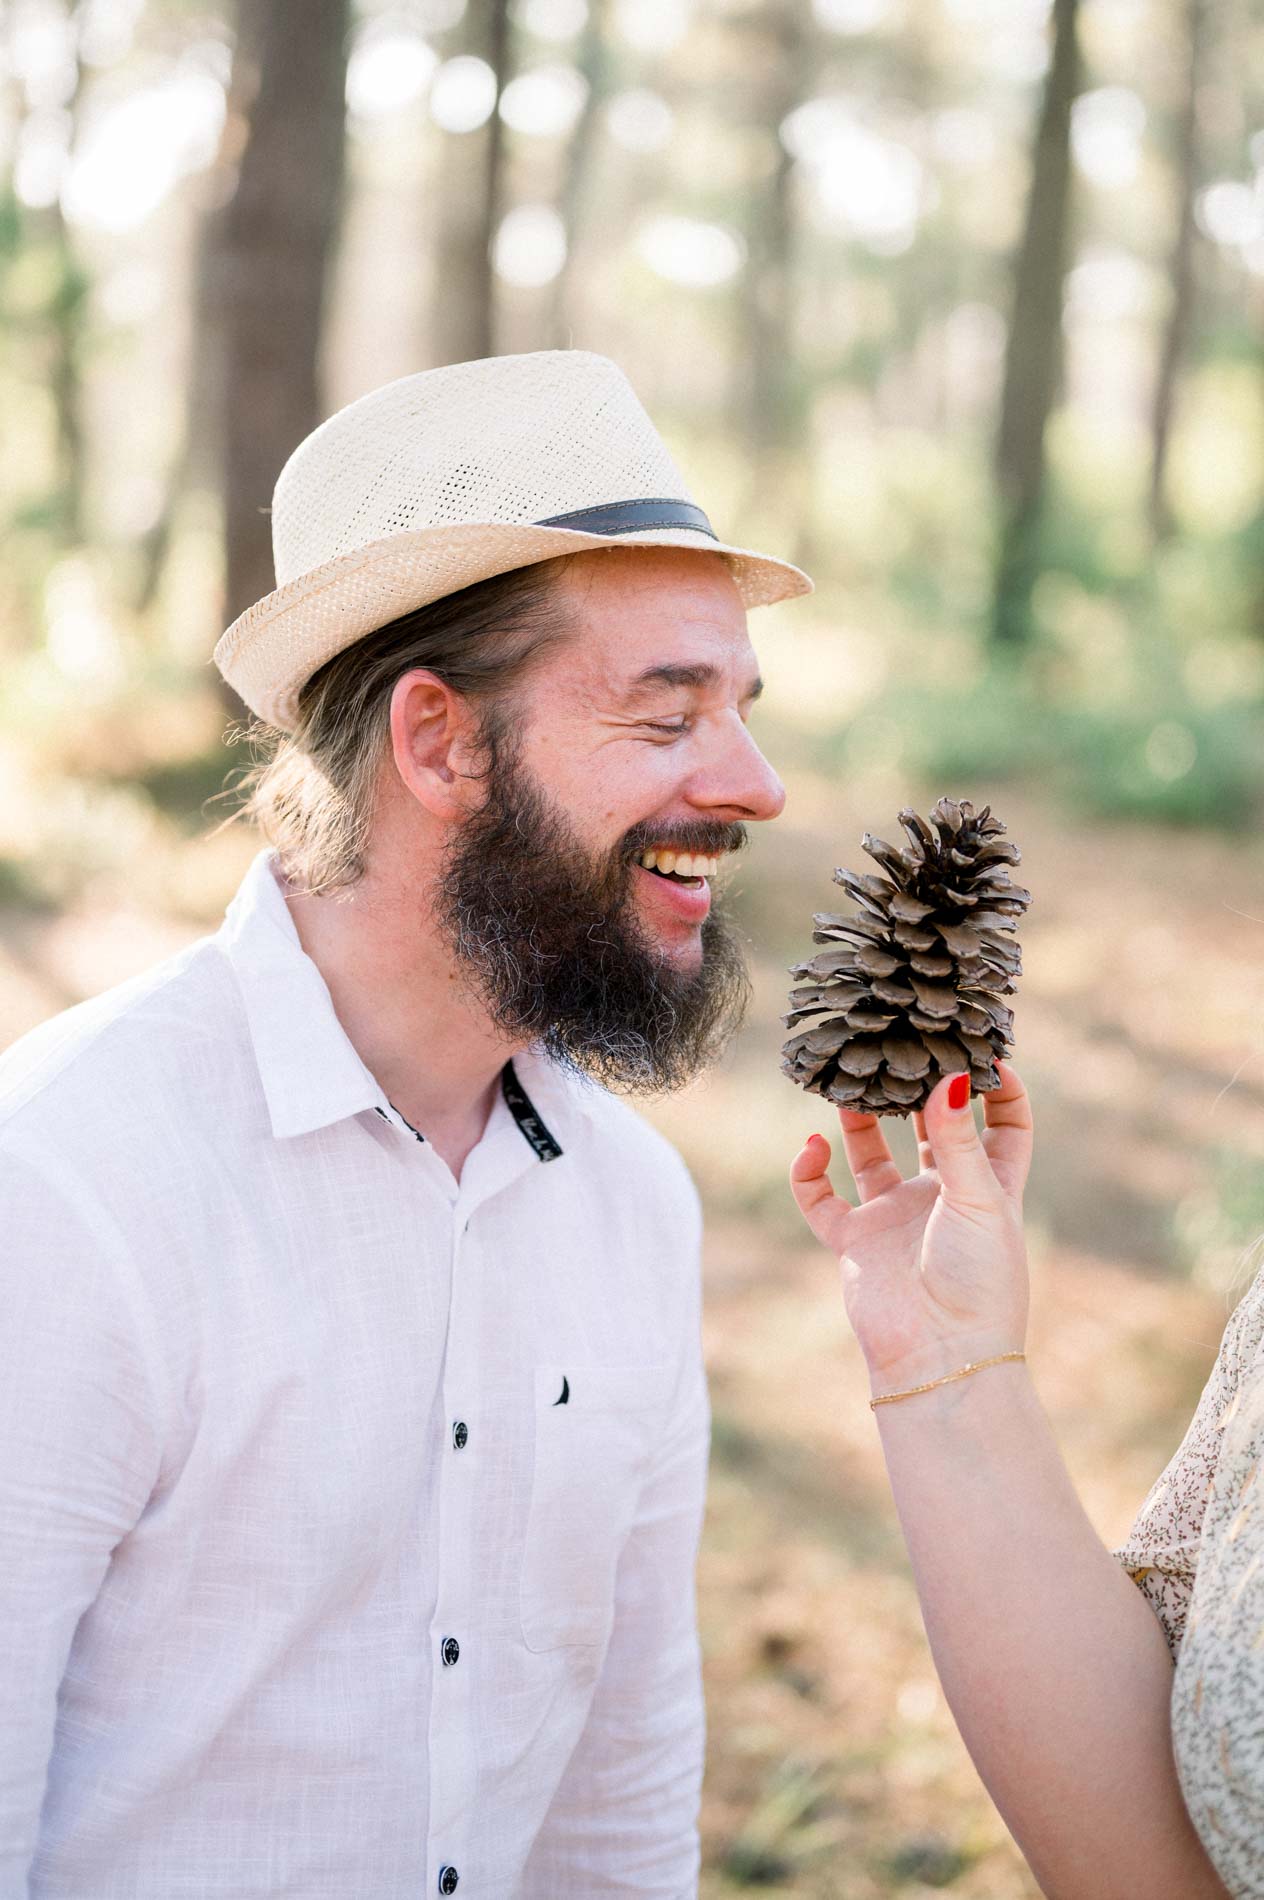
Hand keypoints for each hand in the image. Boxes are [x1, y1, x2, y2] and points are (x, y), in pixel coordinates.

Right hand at [789, 1063, 1033, 1396]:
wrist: (939, 1356)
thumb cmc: (979, 1282)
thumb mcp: (979, 1199)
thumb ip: (957, 1138)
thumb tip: (950, 1076)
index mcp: (991, 1188)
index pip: (1006, 1127)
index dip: (1002, 1091)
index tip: (985, 1053)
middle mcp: (943, 1197)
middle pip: (931, 1130)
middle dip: (917, 1091)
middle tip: (900, 1048)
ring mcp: (896, 1218)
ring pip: (870, 1154)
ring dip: (857, 1120)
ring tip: (847, 1082)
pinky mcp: (855, 1242)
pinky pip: (821, 1198)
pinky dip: (809, 1172)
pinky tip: (811, 1147)